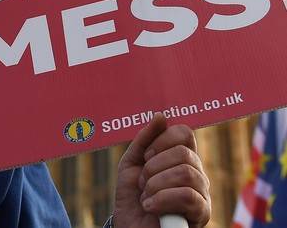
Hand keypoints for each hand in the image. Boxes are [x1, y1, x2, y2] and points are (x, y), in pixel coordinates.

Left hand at [112, 112, 210, 227]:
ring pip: (186, 173)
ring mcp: (202, 193)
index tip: (146, 156)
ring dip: (155, 185)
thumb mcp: (131, 164)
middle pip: (184, 154)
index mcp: (181, 158)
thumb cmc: (132, 196)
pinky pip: (188, 196)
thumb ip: (144, 139)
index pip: (184, 133)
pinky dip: (161, 200)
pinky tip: (151, 207)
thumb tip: (160, 116)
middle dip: (153, 168)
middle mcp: (196, 173)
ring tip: (146, 197)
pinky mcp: (202, 213)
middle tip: (142, 183)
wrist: (129, 226)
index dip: (162, 140)